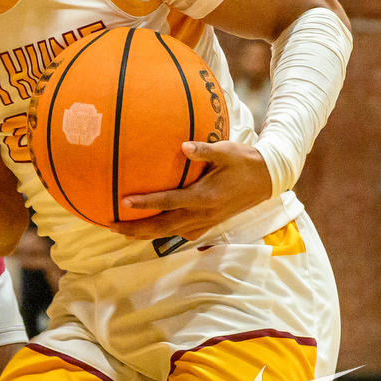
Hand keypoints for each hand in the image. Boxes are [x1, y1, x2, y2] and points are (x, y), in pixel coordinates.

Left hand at [109, 140, 272, 240]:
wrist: (268, 179)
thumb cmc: (244, 161)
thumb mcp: (226, 151)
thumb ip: (204, 149)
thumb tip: (182, 145)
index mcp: (204, 197)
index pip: (168, 202)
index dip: (145, 204)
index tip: (123, 202)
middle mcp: (203, 213)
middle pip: (163, 226)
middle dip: (136, 228)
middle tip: (112, 226)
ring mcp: (207, 221)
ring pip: (170, 233)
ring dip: (146, 234)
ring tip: (124, 232)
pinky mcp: (210, 223)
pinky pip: (182, 233)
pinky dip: (164, 233)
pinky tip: (152, 230)